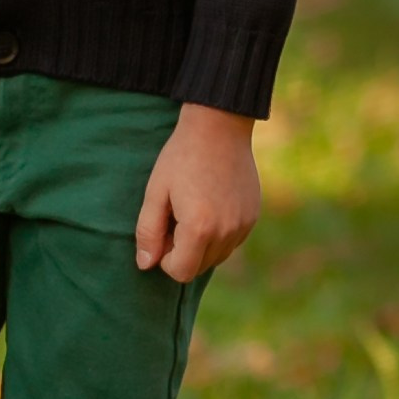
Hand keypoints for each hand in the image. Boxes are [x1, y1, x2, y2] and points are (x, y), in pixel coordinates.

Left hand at [135, 104, 262, 282]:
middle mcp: (226, 232)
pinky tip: (211, 204)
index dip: (166, 257)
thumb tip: (145, 265)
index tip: (163, 230)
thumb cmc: (181, 157)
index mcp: (199, 228)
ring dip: (202, 244)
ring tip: (194, 208)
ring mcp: (243, 225)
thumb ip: (148, 231)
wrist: (219, 126)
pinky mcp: (253, 216)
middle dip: (184, 251)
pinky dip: (219, 233)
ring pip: (217, 256)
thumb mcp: (156, 191)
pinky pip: (232, 241)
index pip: (181, 272)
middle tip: (176, 216)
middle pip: (200, 268)